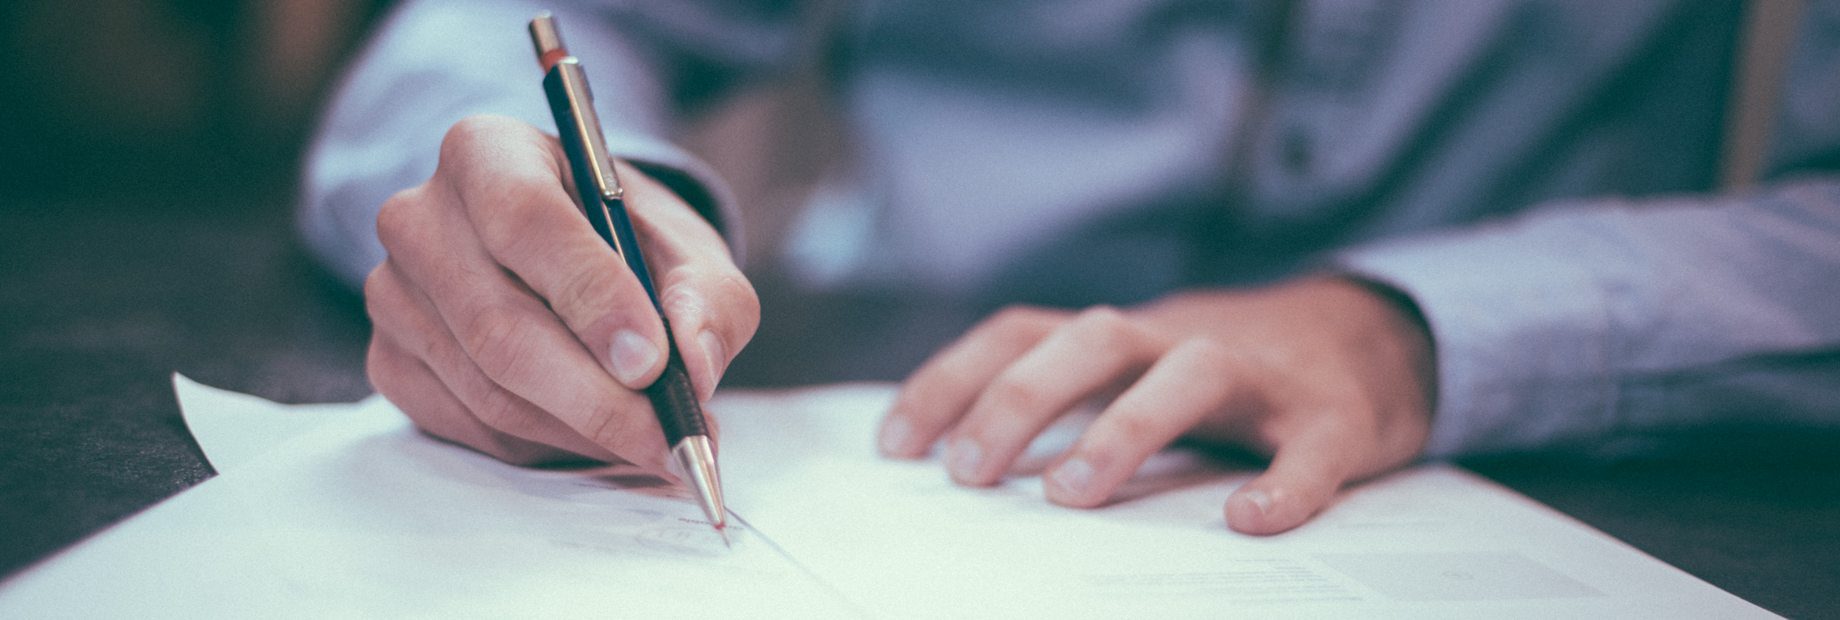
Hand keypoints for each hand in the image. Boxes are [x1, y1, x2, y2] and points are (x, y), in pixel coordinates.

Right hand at [363, 115, 757, 468]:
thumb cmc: (627, 242)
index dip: (591, 296)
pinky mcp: (390, 361)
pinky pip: (470, 426)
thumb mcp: (688, 249)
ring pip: (489, 389)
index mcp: (487, 152)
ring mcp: (393, 294)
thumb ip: (708, 298)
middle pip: (499, 325)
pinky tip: (595, 434)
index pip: (525, 220)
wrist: (570, 258)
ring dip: (582, 430)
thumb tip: (694, 364)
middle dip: (597, 397)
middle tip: (669, 437)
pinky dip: (545, 445)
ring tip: (652, 440)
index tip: (652, 362)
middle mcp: (420, 217)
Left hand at [877, 277, 1434, 534]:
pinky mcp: (1334, 417)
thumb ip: (1065, 402)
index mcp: (1123, 337)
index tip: (895, 446)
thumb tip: (959, 465)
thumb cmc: (1226, 375)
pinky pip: (1310, 447)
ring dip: (1125, 426)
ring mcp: (1261, 375)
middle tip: (968, 474)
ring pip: (1191, 373)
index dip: (952, 380)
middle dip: (1021, 399)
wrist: (1373, 338)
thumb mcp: (1135, 372)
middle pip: (1093, 338)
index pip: (1021, 333)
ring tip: (1072, 495)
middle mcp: (1181, 340)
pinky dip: (1285, 483)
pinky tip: (1250, 521)